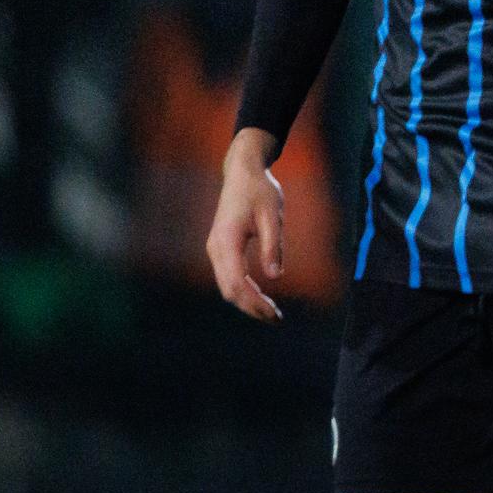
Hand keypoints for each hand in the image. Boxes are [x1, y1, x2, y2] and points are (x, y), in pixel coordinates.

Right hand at [206, 127, 285, 322]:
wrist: (242, 173)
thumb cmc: (259, 191)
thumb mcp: (272, 215)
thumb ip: (273, 245)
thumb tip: (275, 277)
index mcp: (227, 241)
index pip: (237, 283)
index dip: (255, 302)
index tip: (274, 313)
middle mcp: (216, 249)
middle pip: (229, 290)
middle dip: (252, 307)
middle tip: (276, 319)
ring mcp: (215, 250)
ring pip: (226, 286)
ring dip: (247, 302)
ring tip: (270, 313)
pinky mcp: (221, 249)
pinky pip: (228, 277)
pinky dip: (243, 291)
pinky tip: (260, 297)